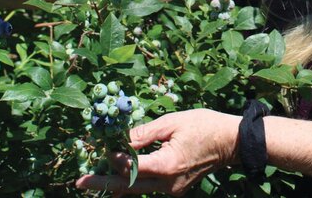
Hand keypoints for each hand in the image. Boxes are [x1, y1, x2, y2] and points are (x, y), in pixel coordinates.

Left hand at [75, 109, 239, 195]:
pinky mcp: (176, 188)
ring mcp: (173, 188)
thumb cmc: (205, 126)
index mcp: (167, 165)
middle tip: (80, 181)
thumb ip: (144, 133)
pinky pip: (149, 187)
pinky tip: (119, 182)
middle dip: (103, 183)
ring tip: (94, 180)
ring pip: (138, 189)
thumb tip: (120, 139)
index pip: (131, 166)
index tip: (101, 145)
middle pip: (129, 185)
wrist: (232, 142)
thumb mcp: (172, 122)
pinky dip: (134, 182)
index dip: (113, 156)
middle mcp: (168, 183)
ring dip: (117, 183)